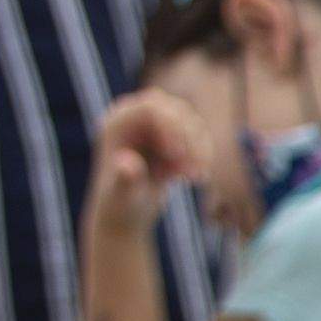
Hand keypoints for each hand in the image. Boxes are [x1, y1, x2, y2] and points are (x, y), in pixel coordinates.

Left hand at [87, 91, 203, 237]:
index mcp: (116, 123)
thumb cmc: (119, 205)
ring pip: (190, 120)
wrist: (126, 214)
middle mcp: (134, 118)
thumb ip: (125, 180)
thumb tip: (127, 164)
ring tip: (191, 178)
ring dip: (199, 148)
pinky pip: (198, 135)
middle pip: (174, 109)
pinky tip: (194, 178)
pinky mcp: (170, 138)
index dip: (171, 126)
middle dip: (188, 138)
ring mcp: (153, 126)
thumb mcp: (122, 195)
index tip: (176, 155)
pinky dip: (203, 154)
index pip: (151, 106)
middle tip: (190, 172)